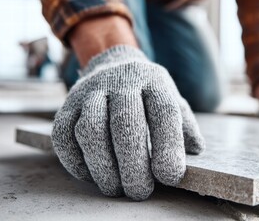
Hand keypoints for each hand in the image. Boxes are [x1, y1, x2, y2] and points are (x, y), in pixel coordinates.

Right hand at [52, 45, 204, 199]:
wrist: (115, 66)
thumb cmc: (149, 95)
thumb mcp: (174, 101)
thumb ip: (185, 126)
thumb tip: (194, 150)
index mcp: (154, 81)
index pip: (164, 112)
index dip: (168, 147)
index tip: (169, 177)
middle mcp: (121, 81)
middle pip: (125, 124)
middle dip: (132, 165)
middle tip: (139, 192)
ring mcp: (90, 91)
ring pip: (90, 130)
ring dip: (103, 167)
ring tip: (116, 188)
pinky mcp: (67, 105)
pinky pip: (64, 136)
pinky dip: (76, 162)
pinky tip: (92, 175)